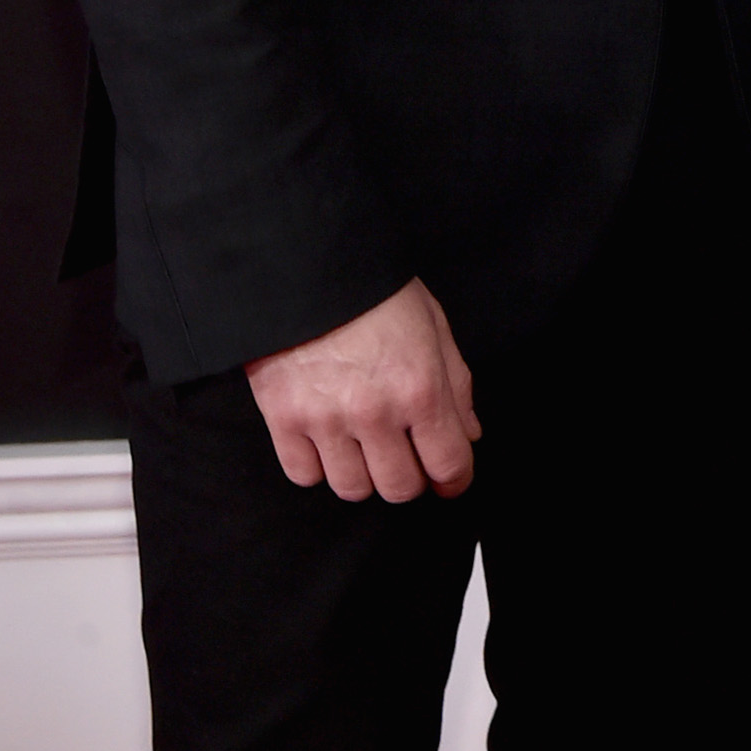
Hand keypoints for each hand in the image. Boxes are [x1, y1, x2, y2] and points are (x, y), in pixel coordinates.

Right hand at [245, 277, 480, 501]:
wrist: (305, 262)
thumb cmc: (374, 289)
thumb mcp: (432, 323)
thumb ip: (455, 384)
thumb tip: (467, 434)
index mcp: (420, 387)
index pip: (448, 465)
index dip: (454, 480)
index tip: (448, 478)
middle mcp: (375, 412)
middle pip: (400, 488)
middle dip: (410, 478)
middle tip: (405, 456)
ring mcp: (326, 419)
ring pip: (352, 488)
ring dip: (363, 473)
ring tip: (363, 444)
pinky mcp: (283, 418)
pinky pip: (305, 475)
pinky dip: (318, 466)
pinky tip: (326, 439)